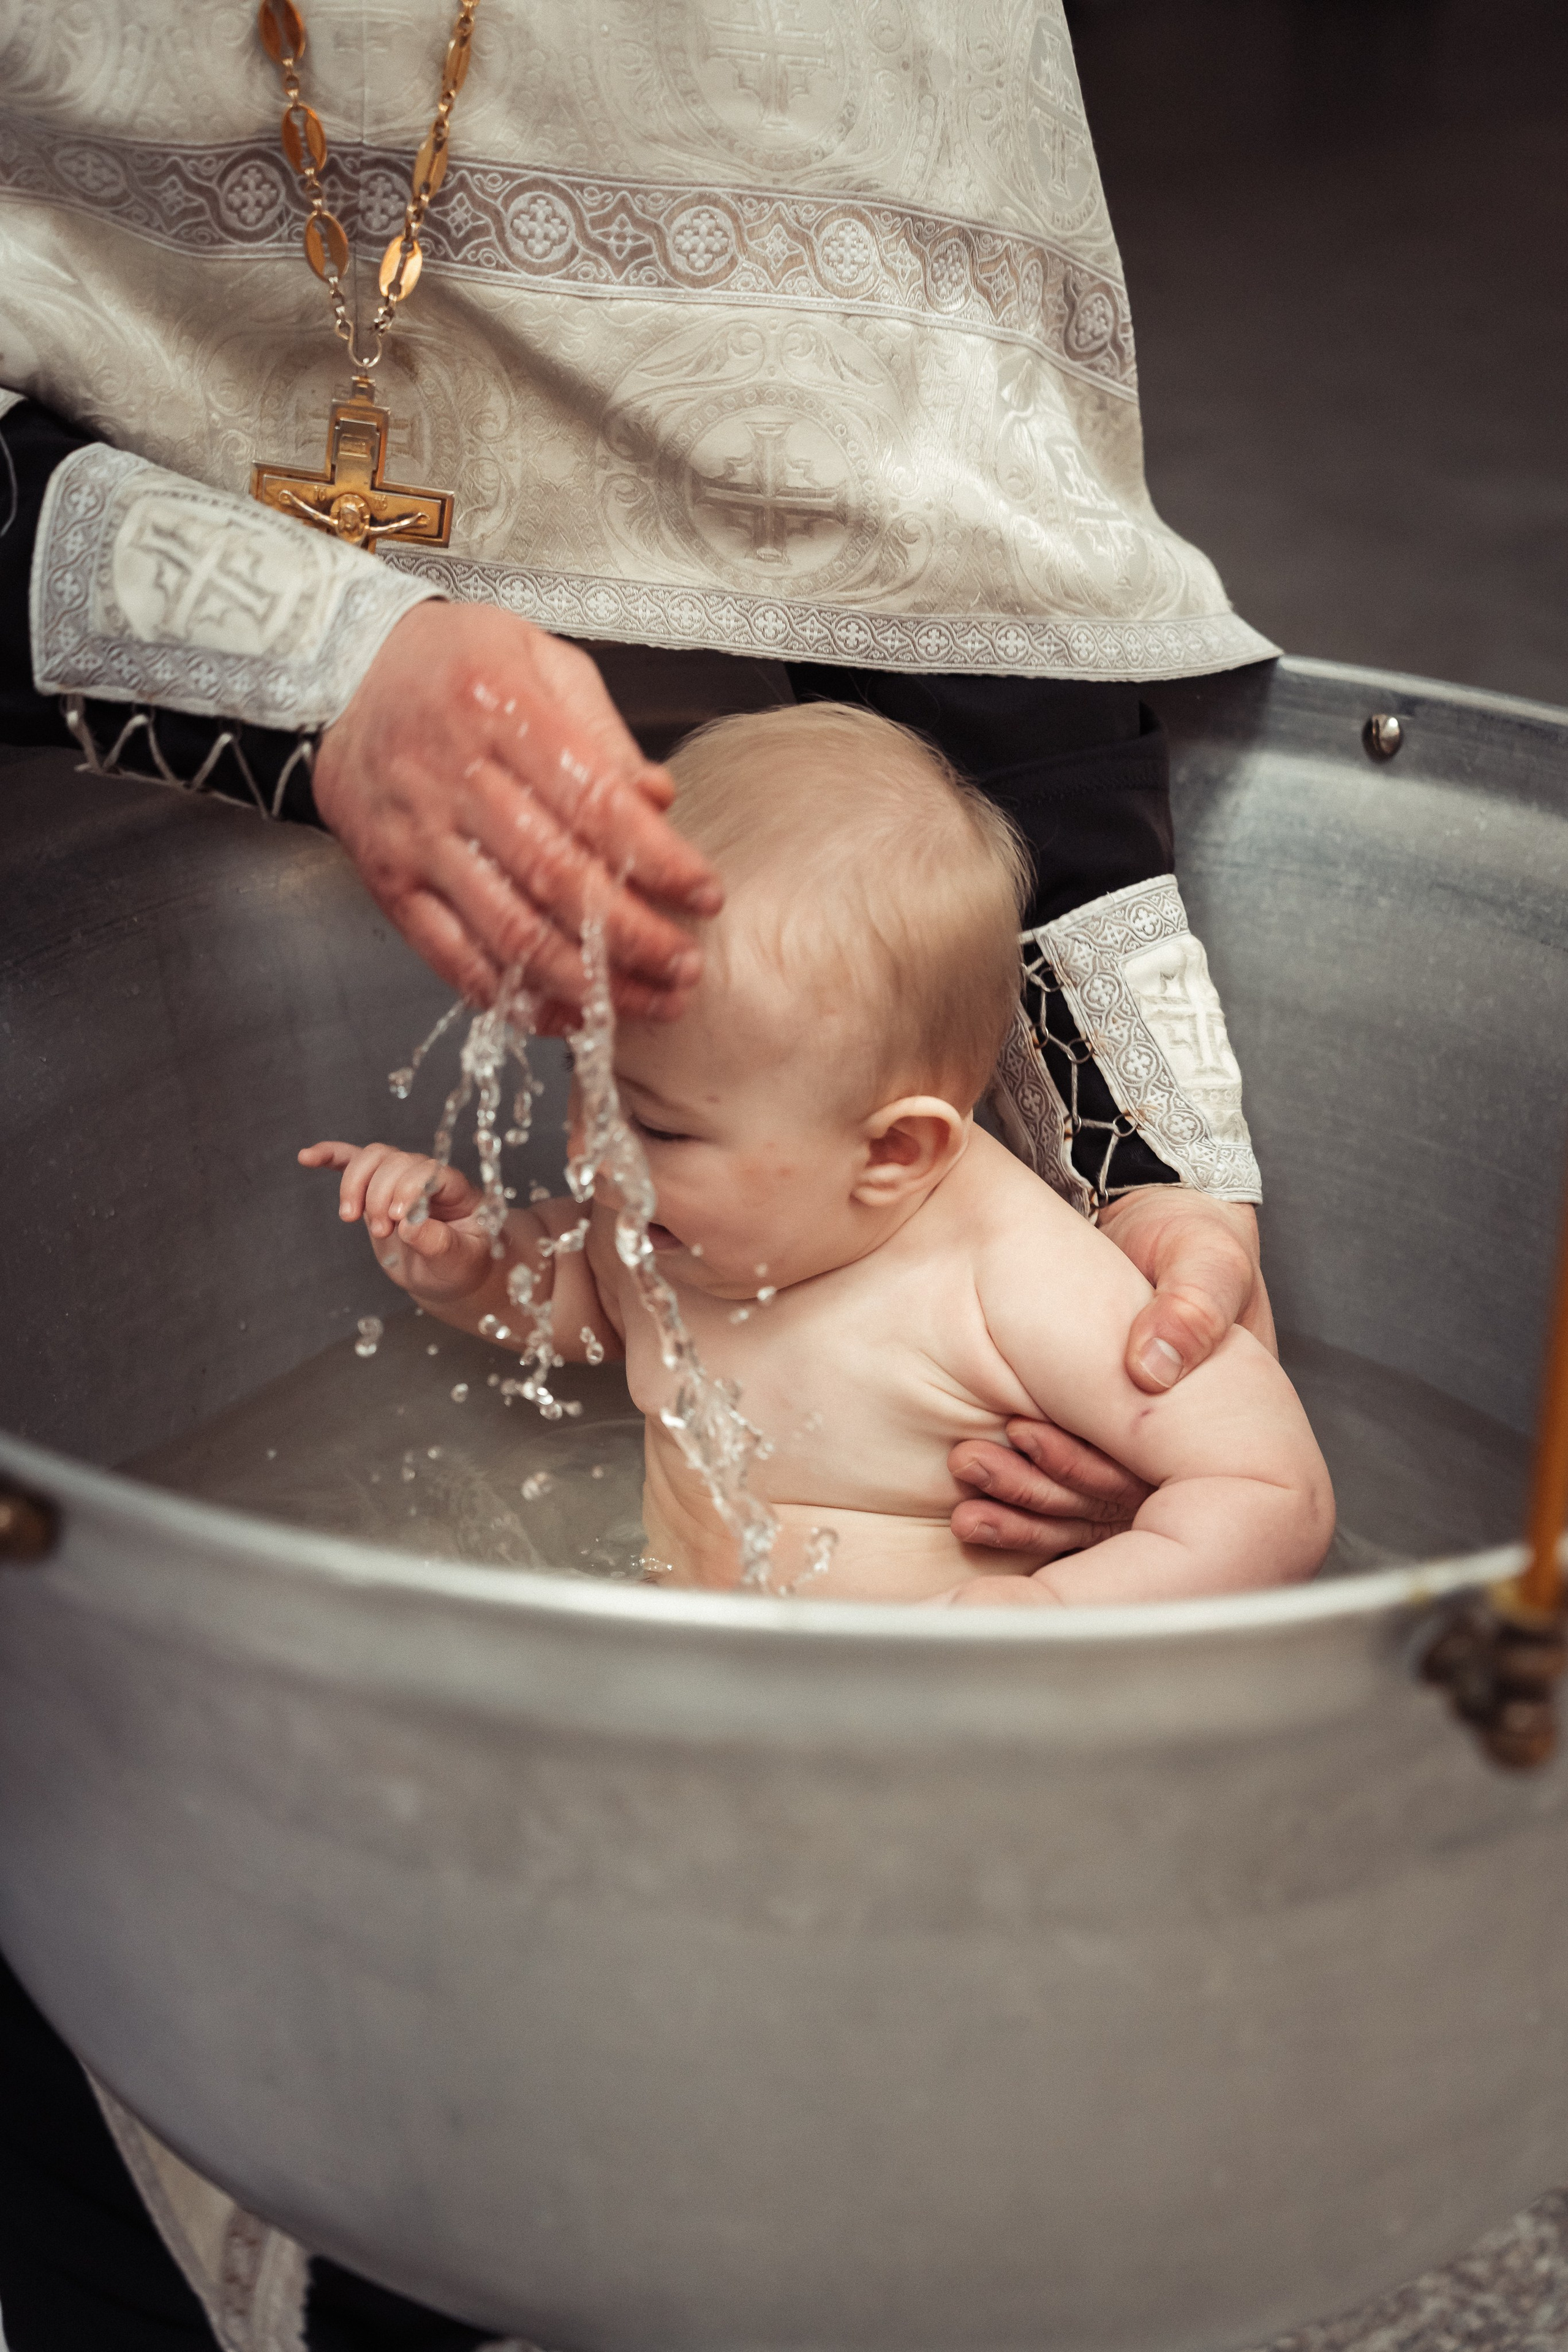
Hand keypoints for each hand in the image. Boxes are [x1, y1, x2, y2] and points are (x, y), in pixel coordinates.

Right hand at [299, 1139, 491, 1305]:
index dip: (409, 1188)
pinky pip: (354, 1162)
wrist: (447, 1274)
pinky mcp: (376, 1189)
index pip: (430, 1170)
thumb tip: (411, 1225)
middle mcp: (427, 1176)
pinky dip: (331, 1157)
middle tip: (382, 1233)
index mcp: (457, 1189)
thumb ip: (440, 1243)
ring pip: (373, 1158)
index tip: (399, 1219)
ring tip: (349, 1217)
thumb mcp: (459, 1261)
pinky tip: (308, 1157)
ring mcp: (400, 1180)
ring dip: (355, 1184)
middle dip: (380, 1196)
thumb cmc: (460, 1265)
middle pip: (397, 1162)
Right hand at [313, 605, 722, 1022]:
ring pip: (508, 931)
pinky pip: (453, 958)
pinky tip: (567, 1015)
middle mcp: (453, 778)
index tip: (704, 894)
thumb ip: (603, 732)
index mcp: (501, 711)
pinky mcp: (390, 883)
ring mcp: (416, 839)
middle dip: (632, 936)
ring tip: (647, 1003)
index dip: (656, 858)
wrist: (340, 672)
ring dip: (585, 981)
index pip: (593, 801)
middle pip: (555, 877)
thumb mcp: (540, 658)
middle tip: (686, 966)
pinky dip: (514, 998)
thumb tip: (660, 802)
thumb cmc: (454, 662)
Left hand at [945, 1189, 1272, 1555]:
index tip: (1027, 1432)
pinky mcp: (1089, 1446)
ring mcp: (1126, 1457)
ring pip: (1074, 1509)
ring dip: (1015, 1496)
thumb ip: (1191, 1308)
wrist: (1152, 1236)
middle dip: (1039, 1491)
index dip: (1092, 1472)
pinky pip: (1054, 1494)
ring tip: (963, 1465)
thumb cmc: (1192, 1249)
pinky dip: (1012, 1504)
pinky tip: (967, 1506)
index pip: (1153, 1481)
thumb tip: (1153, 1368)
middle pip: (1106, 1507)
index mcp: (1210, 1432)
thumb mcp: (1206, 1263)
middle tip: (974, 1460)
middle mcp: (1168, 1457)